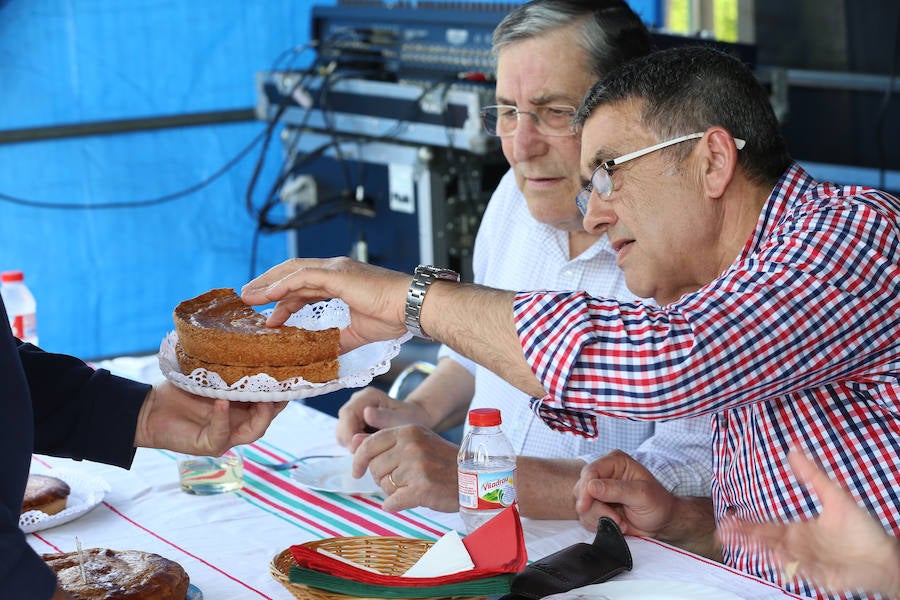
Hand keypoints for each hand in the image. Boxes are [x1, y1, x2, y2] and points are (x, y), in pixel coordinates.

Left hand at [134, 381, 285, 455]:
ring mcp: (225, 436)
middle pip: (268, 417)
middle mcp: (238, 423)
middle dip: (277, 403)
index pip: (270, 402)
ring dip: (261, 414)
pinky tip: (222, 402)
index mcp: (241, 407)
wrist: (149, 409)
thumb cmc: (179, 391)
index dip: (282, 392)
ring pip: (254, 431)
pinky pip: (222, 434)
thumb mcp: (209, 377)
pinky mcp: (209, 445)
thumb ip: (228, 371)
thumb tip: (248, 345)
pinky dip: (223, 417)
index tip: (290, 375)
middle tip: (281, 385)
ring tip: (262, 397)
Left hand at [241, 257, 410, 351]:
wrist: (411, 307)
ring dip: (268, 284)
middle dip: (267, 286)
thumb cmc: (392, 317)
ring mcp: (335, 270)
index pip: (303, 287)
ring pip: (292, 272)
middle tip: (248, 300)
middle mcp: (335, 271)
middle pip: (291, 274)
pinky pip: (302, 277)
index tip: (269, 317)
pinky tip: (267, 295)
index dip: (284, 300)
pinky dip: (282, 285)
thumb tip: (324, 355)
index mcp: (340, 281)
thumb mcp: (358, 333)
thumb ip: (339, 340)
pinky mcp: (337, 274)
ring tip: (248, 297)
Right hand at [335, 387, 430, 446]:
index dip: (349, 434)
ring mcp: (353, 413)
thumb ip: (384, 419)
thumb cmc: (410, 420)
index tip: (358, 450)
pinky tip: (370, 450)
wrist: (414, 422)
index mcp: (367, 396)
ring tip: (371, 452)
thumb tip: (366, 414)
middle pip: (342, 424)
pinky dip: (355, 446)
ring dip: (352, 445)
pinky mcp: (352, 424)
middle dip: (351, 442)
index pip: (348, 413)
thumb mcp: (402, 419)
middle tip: (366, 455)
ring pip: (341, 433)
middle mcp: (357, 401)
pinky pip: (346, 439)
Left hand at [349, 425, 459, 512]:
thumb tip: (352, 441)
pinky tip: (409, 500)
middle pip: (375, 467)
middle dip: (382, 478)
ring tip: (412, 487)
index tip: (357, 472)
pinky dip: (396, 505)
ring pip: (384, 485)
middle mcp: (411, 445)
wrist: (473, 478)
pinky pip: (391, 502)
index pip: (370, 444)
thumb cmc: (442, 461)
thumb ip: (384, 441)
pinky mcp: (422, 488)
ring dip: (393, 492)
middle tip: (402, 481)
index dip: (359, 460)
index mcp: (409, 431)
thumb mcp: (415, 442)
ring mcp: (417, 467)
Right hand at [574, 449, 676, 536]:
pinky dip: (598, 524)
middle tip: (616, 519)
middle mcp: (604, 473)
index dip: (585, 489)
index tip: (585, 506)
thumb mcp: (642, 495)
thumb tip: (590, 487)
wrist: (662, 522)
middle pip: (581, 489)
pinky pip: (585, 517)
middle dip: (595, 508)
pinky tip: (617, 524)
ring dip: (600, 518)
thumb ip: (616, 490)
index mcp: (615, 462)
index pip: (590, 471)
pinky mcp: (596, 506)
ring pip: (582, 505)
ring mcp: (599, 490)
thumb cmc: (658, 504)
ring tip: (621, 523)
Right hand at [719, 449, 899, 596]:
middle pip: (763, 541)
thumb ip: (812, 475)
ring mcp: (805, 561)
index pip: (766, 526)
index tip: (729, 519)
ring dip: (754, 549)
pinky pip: (794, 569)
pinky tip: (770, 555)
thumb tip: (794, 450)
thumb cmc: (862, 529)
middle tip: (720, 533)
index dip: (746, 524)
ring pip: (772, 554)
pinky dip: (782, 563)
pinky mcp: (815, 575)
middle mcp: (797, 546)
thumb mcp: (835, 496)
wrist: (884, 557)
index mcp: (798, 530)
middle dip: (741, 537)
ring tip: (735, 543)